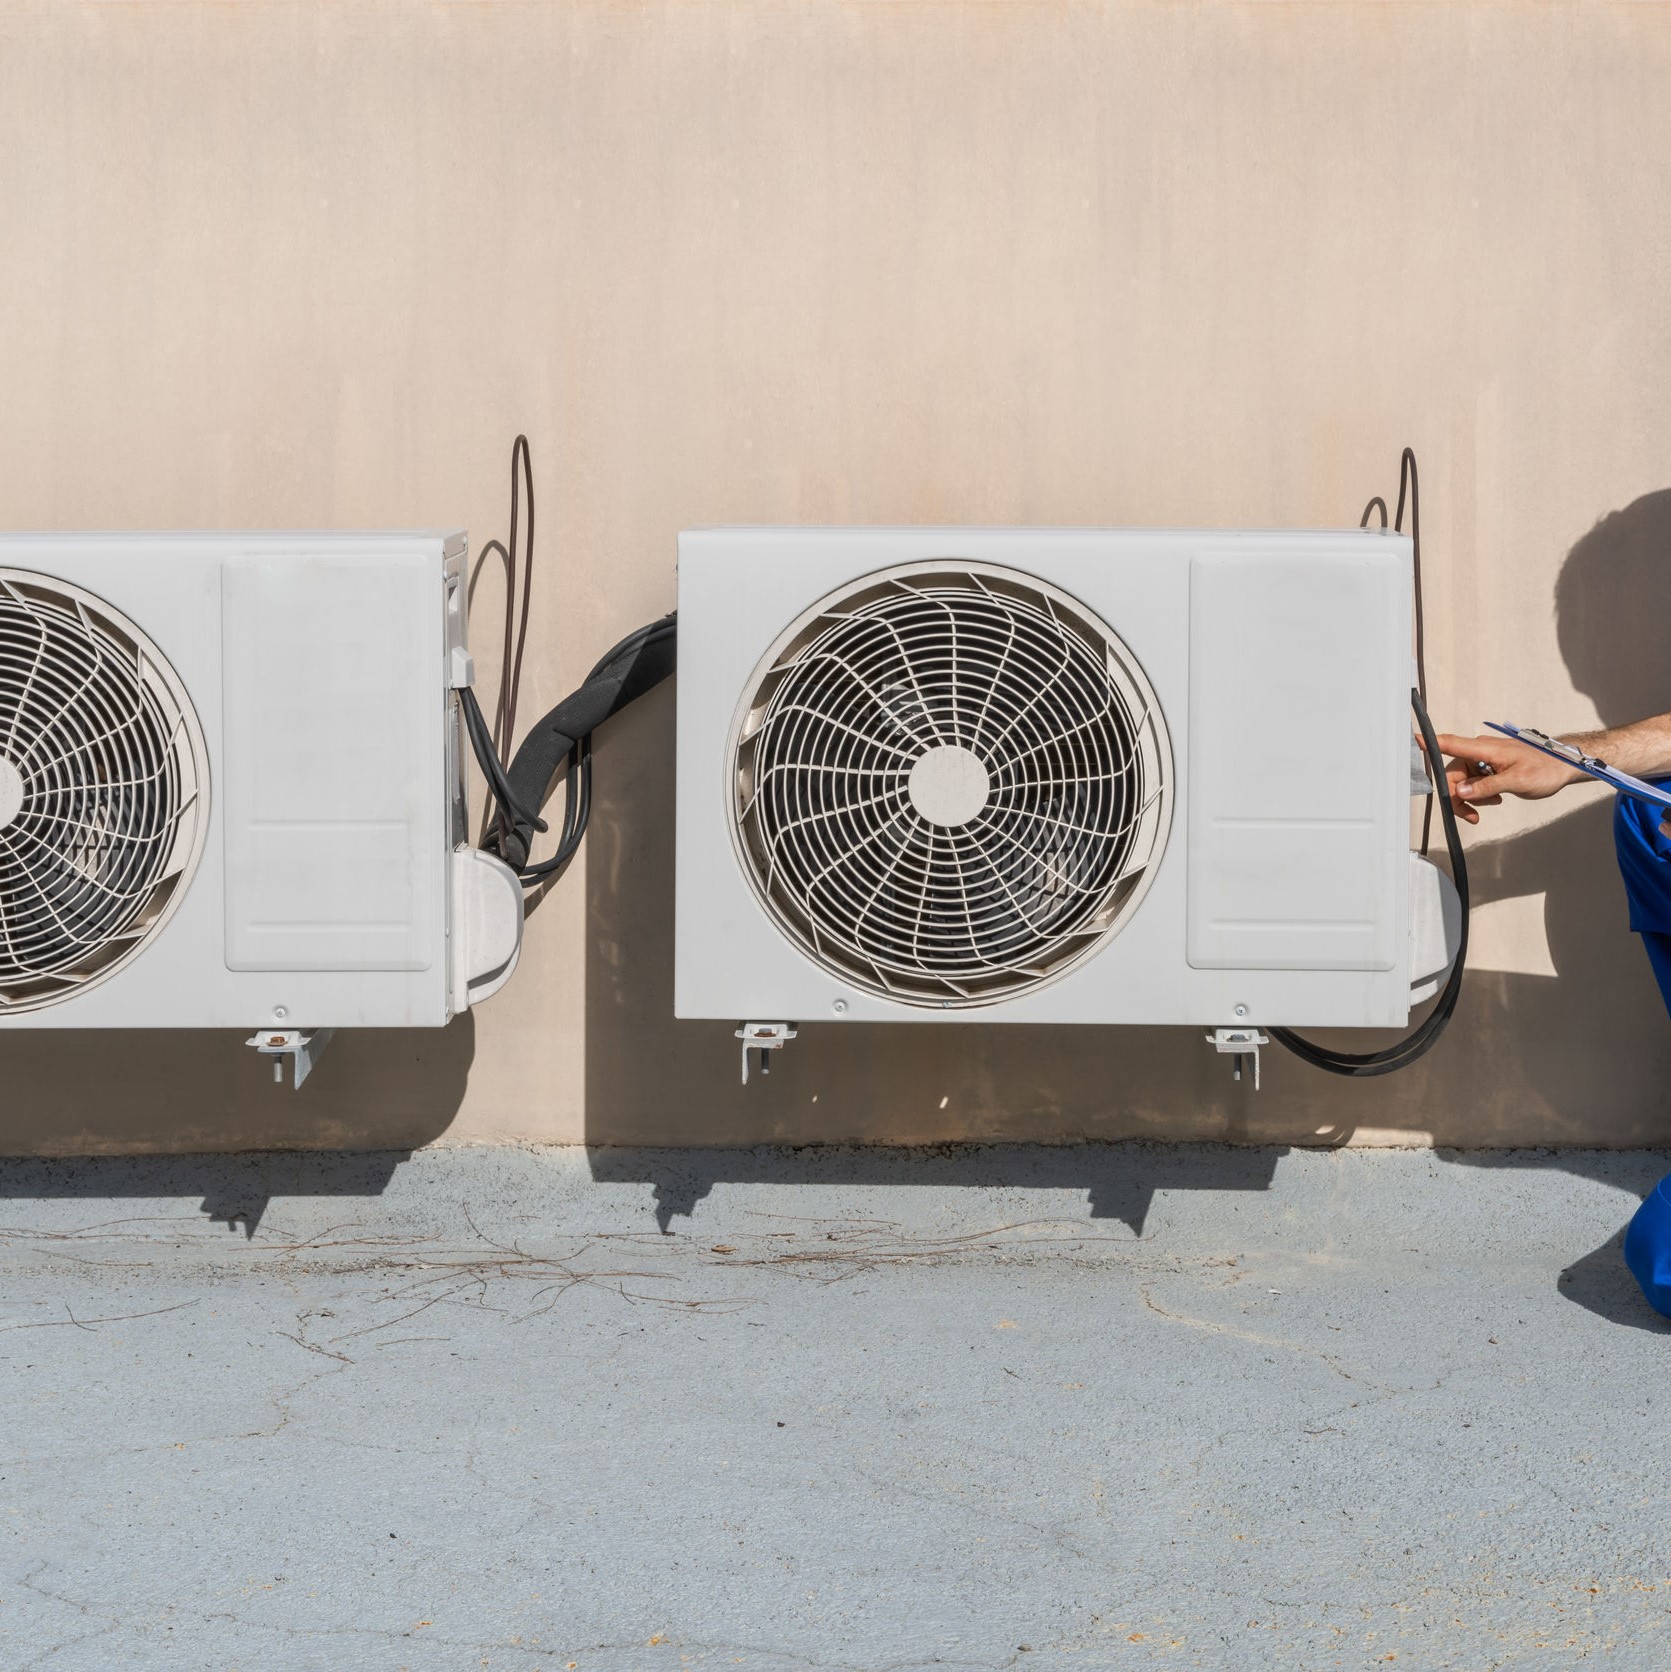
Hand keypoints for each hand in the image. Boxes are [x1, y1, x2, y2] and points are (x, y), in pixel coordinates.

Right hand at [1433, 731, 1584, 824]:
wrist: (1562, 766)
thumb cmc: (1545, 769)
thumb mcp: (1517, 781)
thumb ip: (1486, 786)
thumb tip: (1461, 792)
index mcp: (1485, 749)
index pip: (1451, 744)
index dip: (1431, 743)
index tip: (1414, 740)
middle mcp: (1479, 752)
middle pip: (1452, 774)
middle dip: (1458, 796)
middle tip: (1471, 816)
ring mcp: (1483, 759)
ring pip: (1462, 782)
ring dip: (1471, 797)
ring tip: (1494, 802)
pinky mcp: (1487, 767)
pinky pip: (1473, 783)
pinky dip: (1479, 795)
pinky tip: (1495, 798)